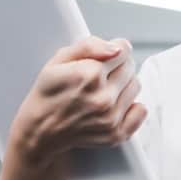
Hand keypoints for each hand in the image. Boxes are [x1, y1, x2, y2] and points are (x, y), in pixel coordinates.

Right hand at [8, 36, 145, 164]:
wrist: (39, 131)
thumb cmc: (48, 92)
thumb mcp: (59, 60)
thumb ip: (89, 46)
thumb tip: (117, 48)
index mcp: (90, 74)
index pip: (123, 50)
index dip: (113, 51)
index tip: (102, 58)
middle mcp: (103, 97)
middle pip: (130, 67)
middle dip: (117, 66)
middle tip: (99, 75)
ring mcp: (111, 118)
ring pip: (135, 86)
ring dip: (123, 85)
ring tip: (102, 90)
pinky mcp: (116, 134)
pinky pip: (141, 110)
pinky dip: (131, 106)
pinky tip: (112, 105)